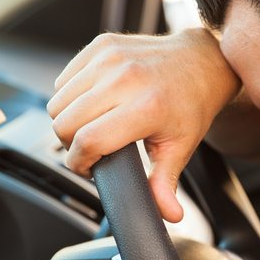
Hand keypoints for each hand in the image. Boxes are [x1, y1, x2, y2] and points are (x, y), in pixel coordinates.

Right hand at [47, 28, 239, 221]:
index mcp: (146, 106)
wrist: (201, 61)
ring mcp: (110, 57)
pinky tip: (94, 103)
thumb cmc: (191, 105)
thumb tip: (167, 215)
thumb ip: (165, 184)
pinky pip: (64, 80)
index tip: (88, 168)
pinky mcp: (101, 44)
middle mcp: (125, 78)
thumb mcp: (181, 148)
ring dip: (68, 120)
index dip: (79, 162)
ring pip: (58, 101)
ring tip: (92, 126)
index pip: (88, 141)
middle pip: (65, 122)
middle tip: (92, 149)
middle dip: (71, 144)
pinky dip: (71, 96)